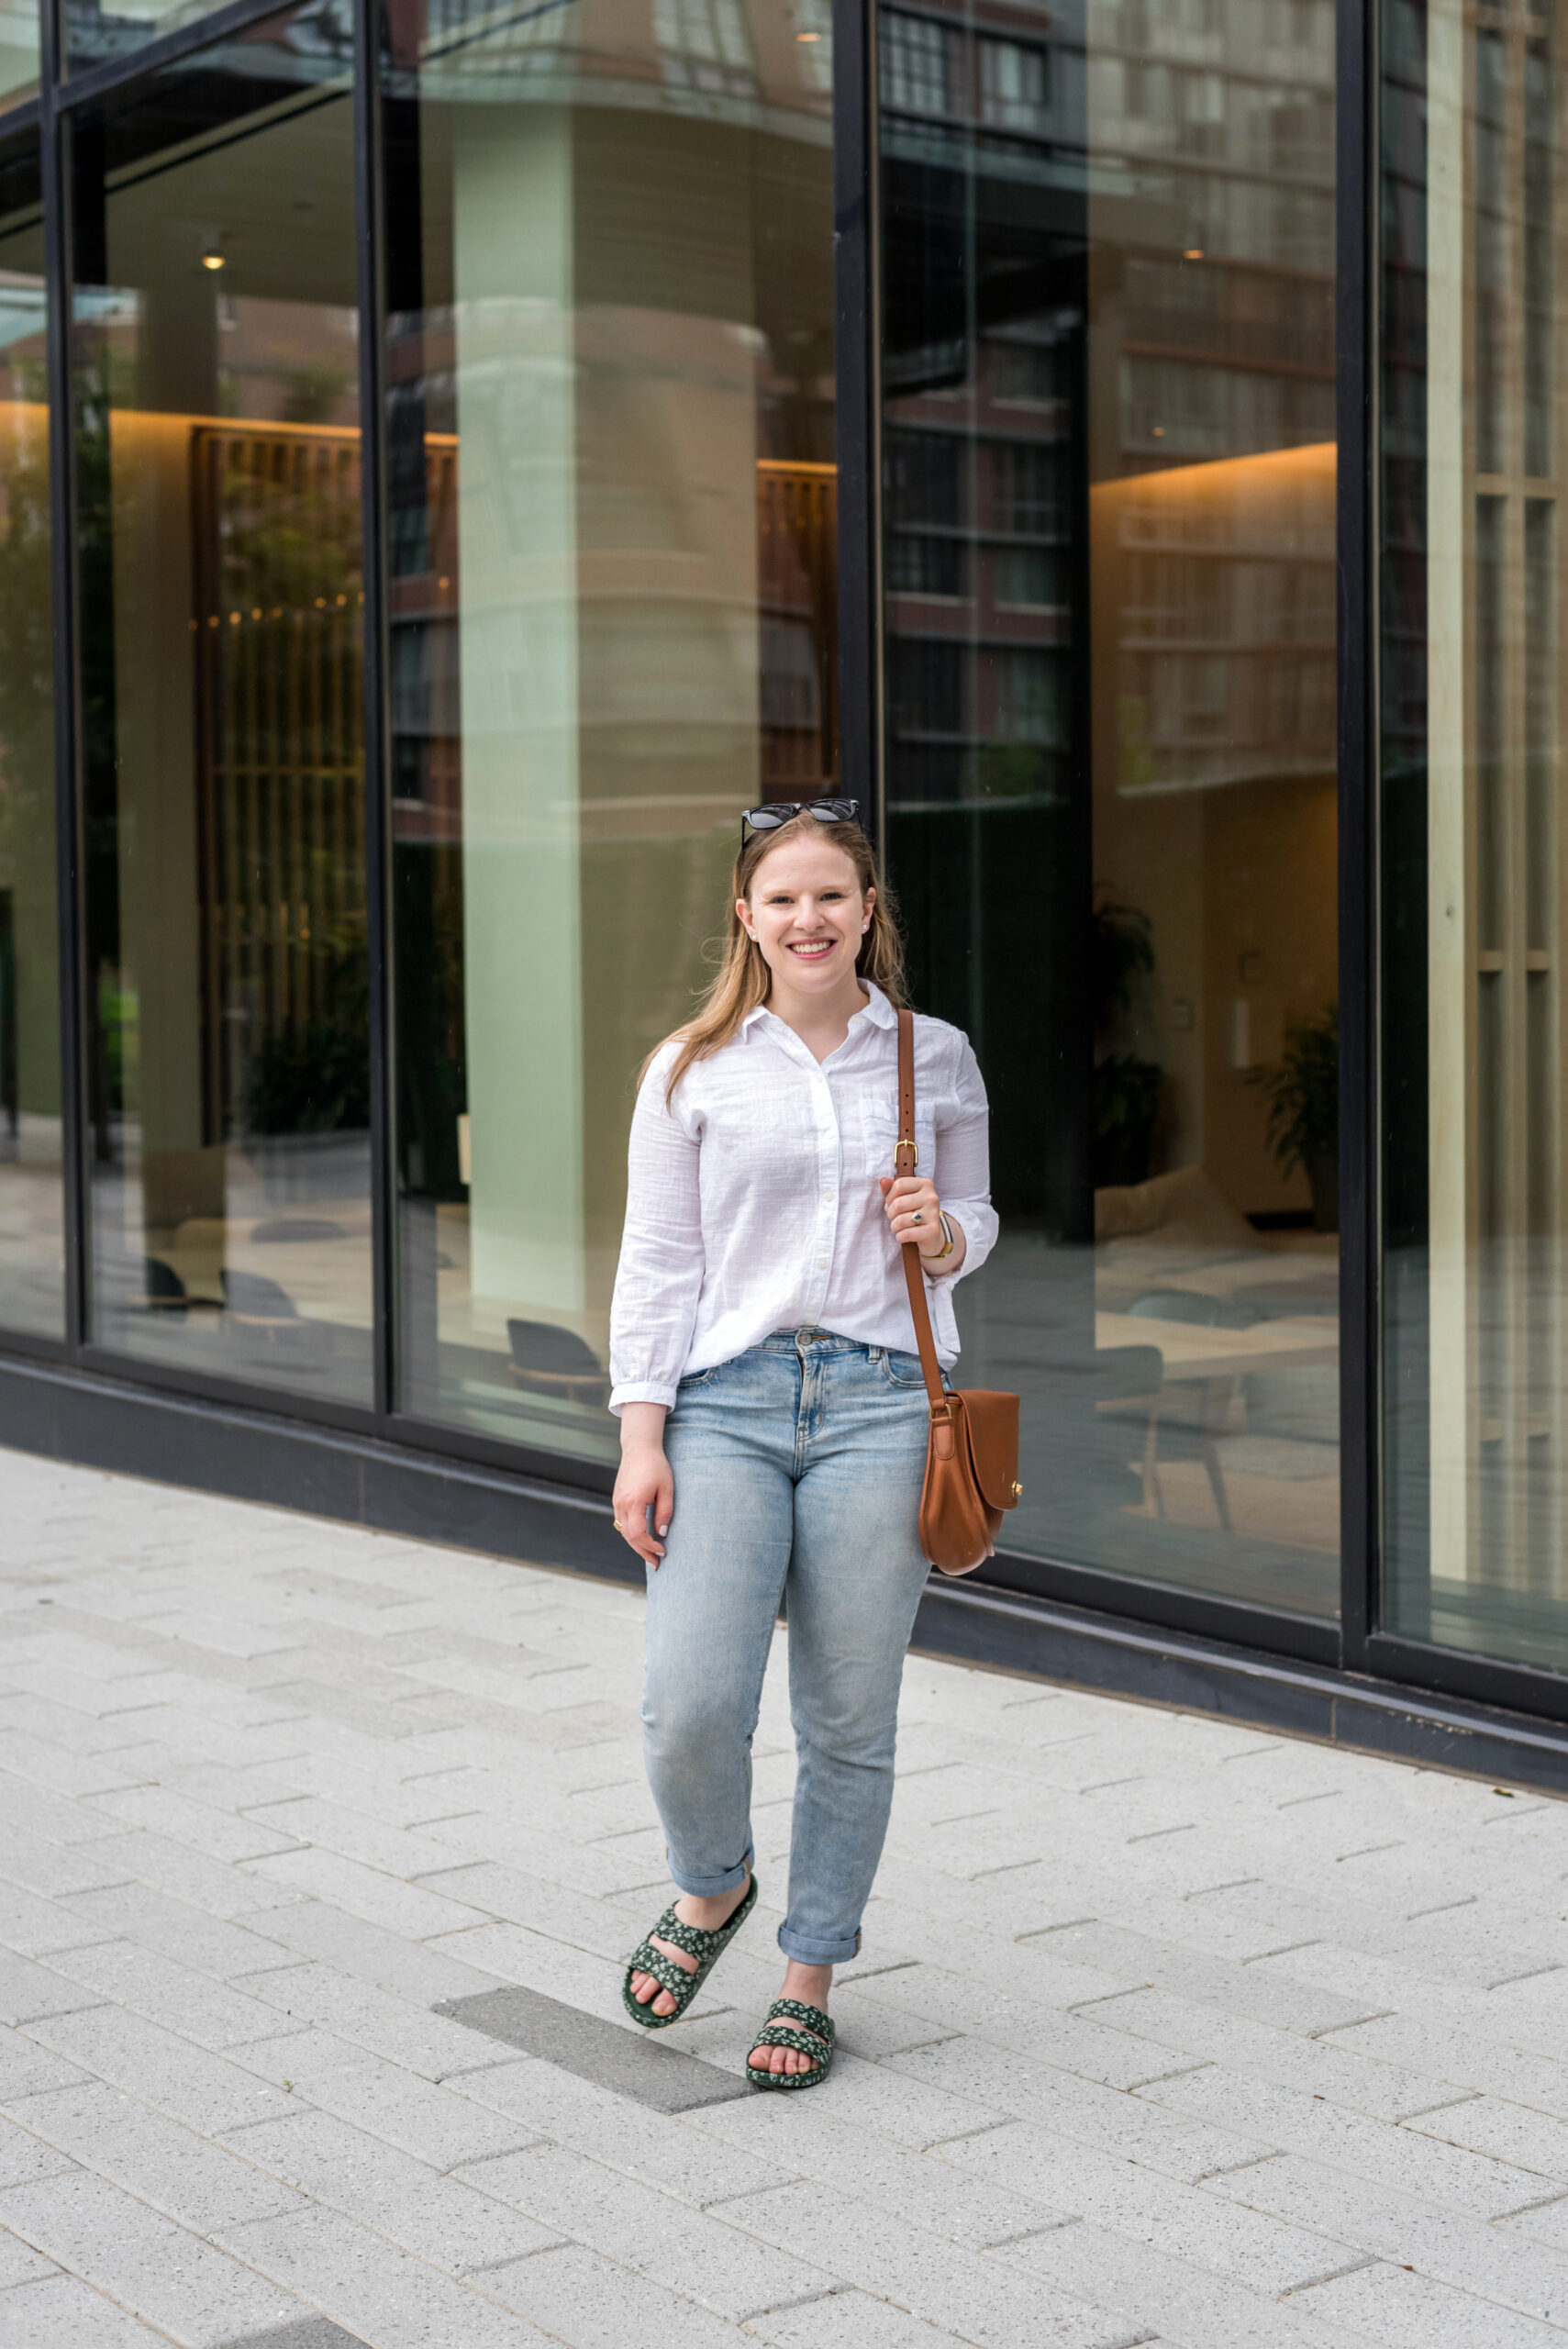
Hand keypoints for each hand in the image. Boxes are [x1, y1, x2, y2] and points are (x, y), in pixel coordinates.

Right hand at [614, 1416, 672, 1566]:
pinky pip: (622, 1522)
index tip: (663, 1551)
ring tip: (650, 1555)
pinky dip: (631, 1534)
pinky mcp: (617, 1499)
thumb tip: (662, 1534)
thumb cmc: (656, 1466)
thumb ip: (665, 1512)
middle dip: (643, 1552)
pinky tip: (642, 1538)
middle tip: (657, 1563)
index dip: (650, 1546)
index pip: (638, 1534)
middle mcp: (621, 1504)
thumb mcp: (667, 1488)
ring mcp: (617, 1502)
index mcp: (633, 1502)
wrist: (639, 1448)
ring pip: (623, 1531)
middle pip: (629, 1537)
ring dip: (636, 1545)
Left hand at [880, 1173, 944, 1257]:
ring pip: (901, 1220)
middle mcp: (932, 1197)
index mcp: (925, 1184)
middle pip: (898, 1204)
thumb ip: (891, 1188)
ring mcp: (934, 1214)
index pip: (899, 1185)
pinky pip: (907, 1234)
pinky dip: (900, 1237)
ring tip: (898, 1228)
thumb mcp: (901, 1197)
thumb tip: (883, 1181)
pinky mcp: (933, 1230)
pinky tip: (903, 1236)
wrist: (931, 1234)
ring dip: (894, 1227)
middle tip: (894, 1218)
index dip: (889, 1197)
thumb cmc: (912, 1212)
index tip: (892, 1204)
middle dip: (890, 1214)